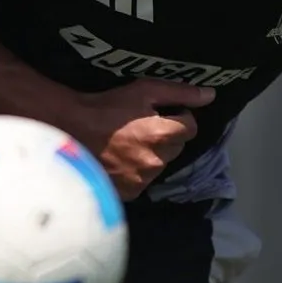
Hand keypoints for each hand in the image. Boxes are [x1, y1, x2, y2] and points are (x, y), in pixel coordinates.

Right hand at [66, 80, 215, 198]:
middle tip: (140, 128)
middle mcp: (156, 161)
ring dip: (151, 155)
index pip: (190, 128)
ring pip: (159, 165)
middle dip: (165, 138)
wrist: (70, 130)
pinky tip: (120, 160)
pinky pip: (142, 180)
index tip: (159, 113)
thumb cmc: (106, 107)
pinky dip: (136, 172)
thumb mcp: (144, 90)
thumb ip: (180, 93)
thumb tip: (211, 95)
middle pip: (176, 148)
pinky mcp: (128, 192)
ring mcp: (141, 179)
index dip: (178, 117)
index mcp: (162, 136)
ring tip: (127, 145)